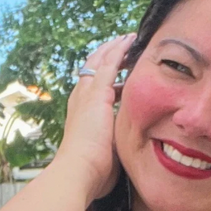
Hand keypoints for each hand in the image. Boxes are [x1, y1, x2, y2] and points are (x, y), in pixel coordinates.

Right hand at [54, 33, 135, 205]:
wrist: (79, 171)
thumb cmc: (91, 171)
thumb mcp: (105, 152)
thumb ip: (114, 143)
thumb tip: (128, 150)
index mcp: (80, 114)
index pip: (92, 87)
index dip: (104, 77)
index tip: (119, 71)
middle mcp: (80, 99)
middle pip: (92, 69)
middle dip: (107, 57)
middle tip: (122, 46)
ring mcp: (87, 94)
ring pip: (100, 62)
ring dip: (114, 49)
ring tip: (127, 39)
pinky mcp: (97, 93)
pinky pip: (110, 63)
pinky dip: (119, 49)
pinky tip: (130, 39)